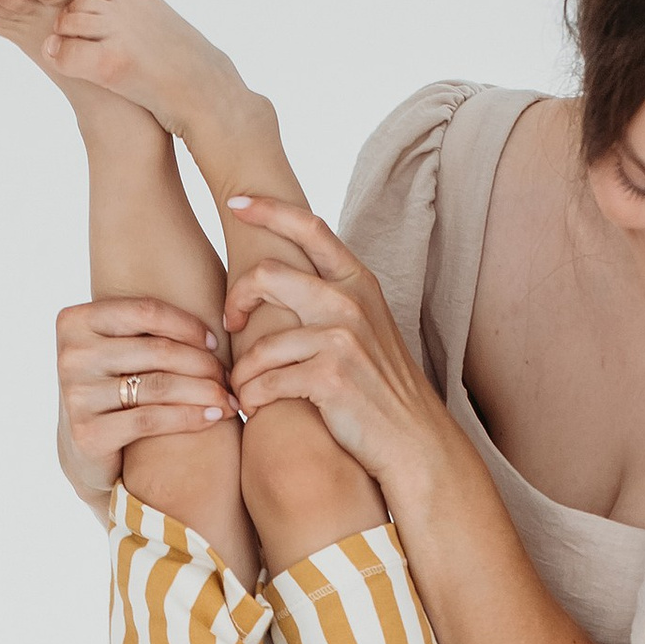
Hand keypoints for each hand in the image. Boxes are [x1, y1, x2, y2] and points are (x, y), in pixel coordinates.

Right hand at [56, 296, 233, 499]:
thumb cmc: (114, 389)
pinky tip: (215, 417)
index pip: (145, 311)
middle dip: (203, 364)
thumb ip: (143, 323)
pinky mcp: (88, 434)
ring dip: (205, 392)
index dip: (187, 325)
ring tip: (229, 399)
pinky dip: (190, 417)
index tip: (215, 342)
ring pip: (159, 386)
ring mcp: (76, 395)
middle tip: (229, 377)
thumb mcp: (118, 350)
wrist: (85, 451)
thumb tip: (216, 292)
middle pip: (156, 350)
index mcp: (75, 321)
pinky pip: (152, 419)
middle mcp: (71, 354)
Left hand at [218, 195, 450, 489]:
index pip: (310, 228)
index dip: (269, 209)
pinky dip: (253, 397)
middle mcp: (350, 301)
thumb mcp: (366, 329)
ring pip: (261, 341)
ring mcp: (342, 338)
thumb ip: (331, 298)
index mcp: (358, 283)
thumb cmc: (381, 389)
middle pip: (267, 274)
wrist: (414, 441)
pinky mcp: (330, 376)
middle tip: (230, 325)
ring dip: (242, 371)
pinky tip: (256, 408)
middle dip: (237, 299)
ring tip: (242, 389)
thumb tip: (284, 274)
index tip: (236, 202)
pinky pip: (266, 380)